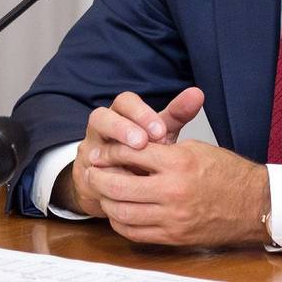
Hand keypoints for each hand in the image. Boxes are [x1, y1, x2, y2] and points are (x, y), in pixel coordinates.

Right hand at [53, 88, 205, 216]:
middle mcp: (101, 128)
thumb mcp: (159, 131)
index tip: (160, 130)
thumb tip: (197, 93)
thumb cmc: (143, 149)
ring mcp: (90, 150)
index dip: (141, 114)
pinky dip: (106, 181)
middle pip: (100, 117)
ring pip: (90, 145)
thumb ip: (176, 114)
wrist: (119, 177)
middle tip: (142, 142)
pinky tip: (124, 188)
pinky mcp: (85, 176)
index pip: (125, 102)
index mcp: (120, 112)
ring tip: (132, 167)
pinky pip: (90, 177)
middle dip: (122, 129)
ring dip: (111, 155)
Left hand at [85, 139, 269, 246]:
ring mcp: (173, 217)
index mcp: (179, 161)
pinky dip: (120, 223)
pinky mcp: (174, 236)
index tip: (101, 149)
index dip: (110, 150)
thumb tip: (131, 149)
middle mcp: (173, 190)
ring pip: (122, 212)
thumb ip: (163, 149)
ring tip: (101, 190)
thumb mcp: (196, 148)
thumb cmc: (228, 173)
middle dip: (99, 176)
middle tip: (91, 169)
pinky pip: (135, 233)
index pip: (132, 152)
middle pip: (119, 184)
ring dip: (106, 200)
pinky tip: (118, 212)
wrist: (254, 204)